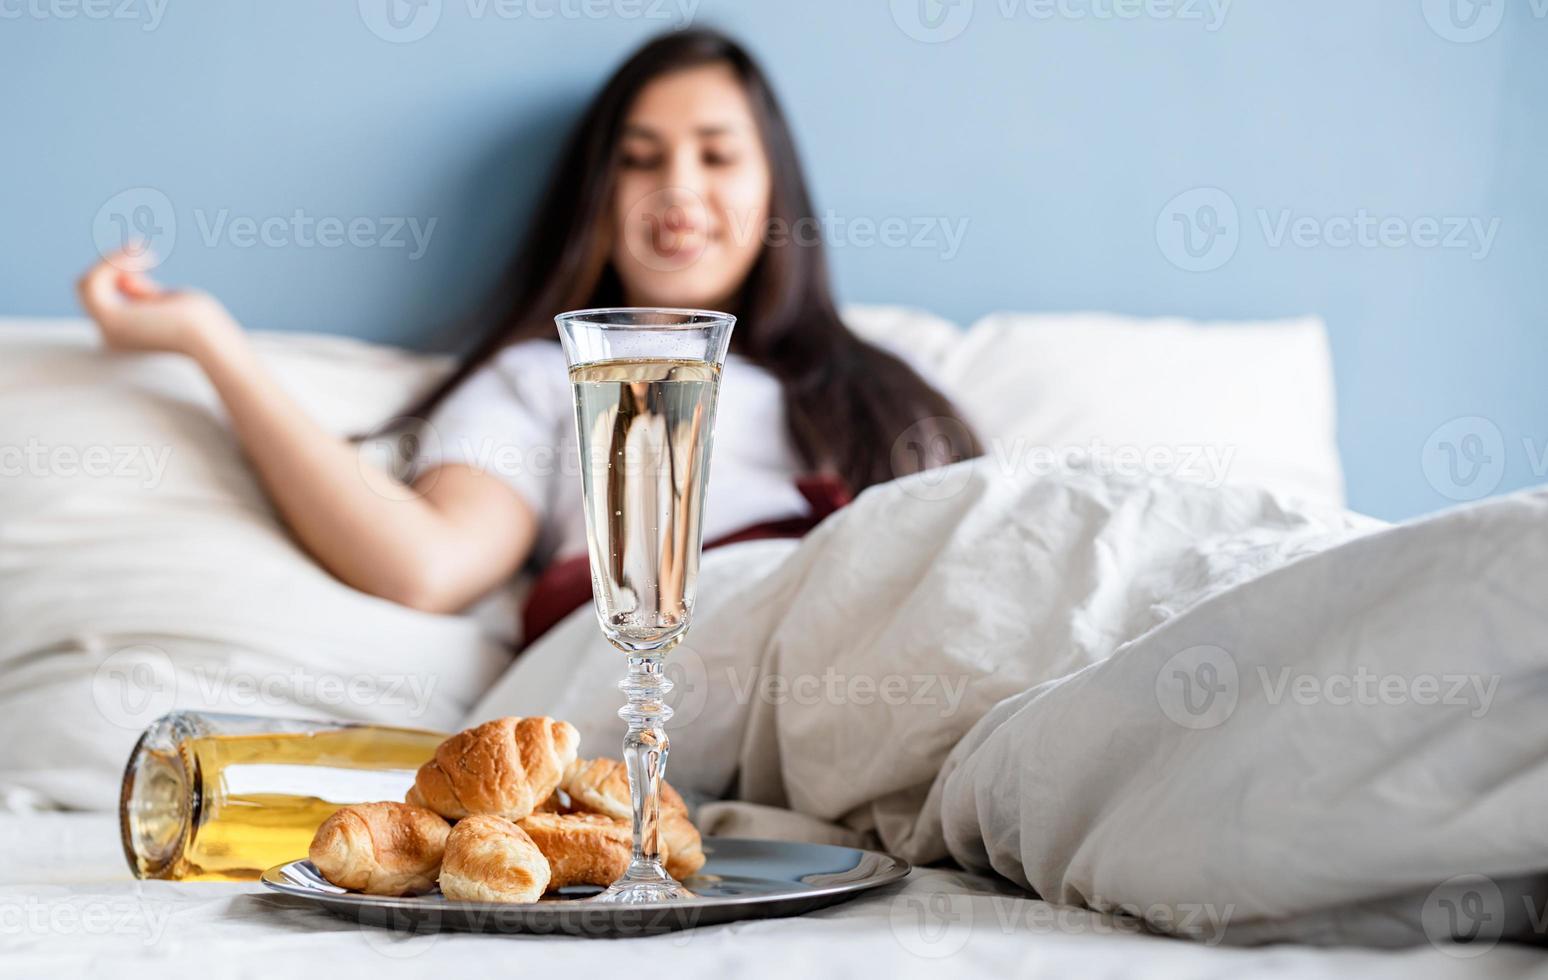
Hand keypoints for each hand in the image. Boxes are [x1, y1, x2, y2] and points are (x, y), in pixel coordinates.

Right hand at [76, 249, 235, 356]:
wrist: (210, 336)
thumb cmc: (200, 320)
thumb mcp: (165, 300)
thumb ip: (142, 292)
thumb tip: (122, 275)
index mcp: (122, 332)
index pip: (101, 294)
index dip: (118, 271)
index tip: (147, 258)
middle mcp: (109, 335)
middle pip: (88, 287)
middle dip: (112, 264)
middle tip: (142, 251)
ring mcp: (107, 330)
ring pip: (86, 283)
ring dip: (112, 260)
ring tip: (141, 251)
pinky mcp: (110, 320)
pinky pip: (92, 282)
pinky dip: (111, 262)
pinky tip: (137, 255)